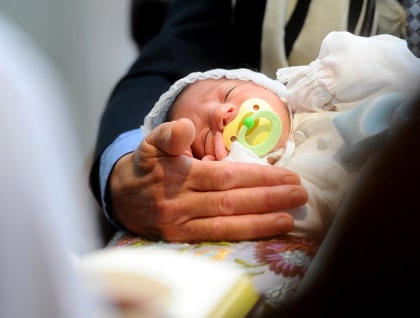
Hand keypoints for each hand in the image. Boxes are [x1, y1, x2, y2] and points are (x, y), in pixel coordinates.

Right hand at [108, 118, 307, 241]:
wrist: (119, 197)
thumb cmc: (146, 167)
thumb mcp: (151, 143)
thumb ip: (169, 134)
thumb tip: (187, 127)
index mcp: (178, 175)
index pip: (226, 177)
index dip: (259, 177)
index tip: (288, 176)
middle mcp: (181, 203)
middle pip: (232, 201)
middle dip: (269, 198)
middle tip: (299, 194)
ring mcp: (181, 225)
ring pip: (227, 223)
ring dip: (262, 221)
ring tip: (291, 217)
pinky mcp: (181, 240)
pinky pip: (217, 237)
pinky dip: (244, 235)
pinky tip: (267, 231)